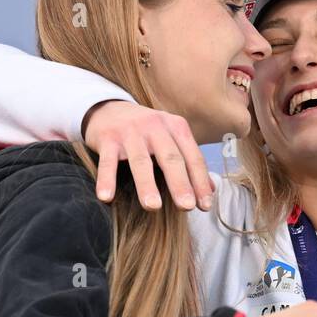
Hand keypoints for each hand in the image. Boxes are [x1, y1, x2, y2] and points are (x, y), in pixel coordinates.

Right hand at [82, 100, 215, 210]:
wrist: (109, 108)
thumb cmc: (147, 132)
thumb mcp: (171, 139)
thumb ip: (189, 162)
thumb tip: (211, 192)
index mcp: (176, 127)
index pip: (192, 157)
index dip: (200, 182)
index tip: (205, 206)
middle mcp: (155, 126)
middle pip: (170, 158)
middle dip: (179, 183)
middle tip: (186, 207)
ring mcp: (130, 132)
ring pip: (140, 161)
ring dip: (146, 185)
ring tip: (153, 207)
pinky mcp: (107, 138)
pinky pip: (107, 162)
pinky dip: (106, 180)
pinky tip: (106, 198)